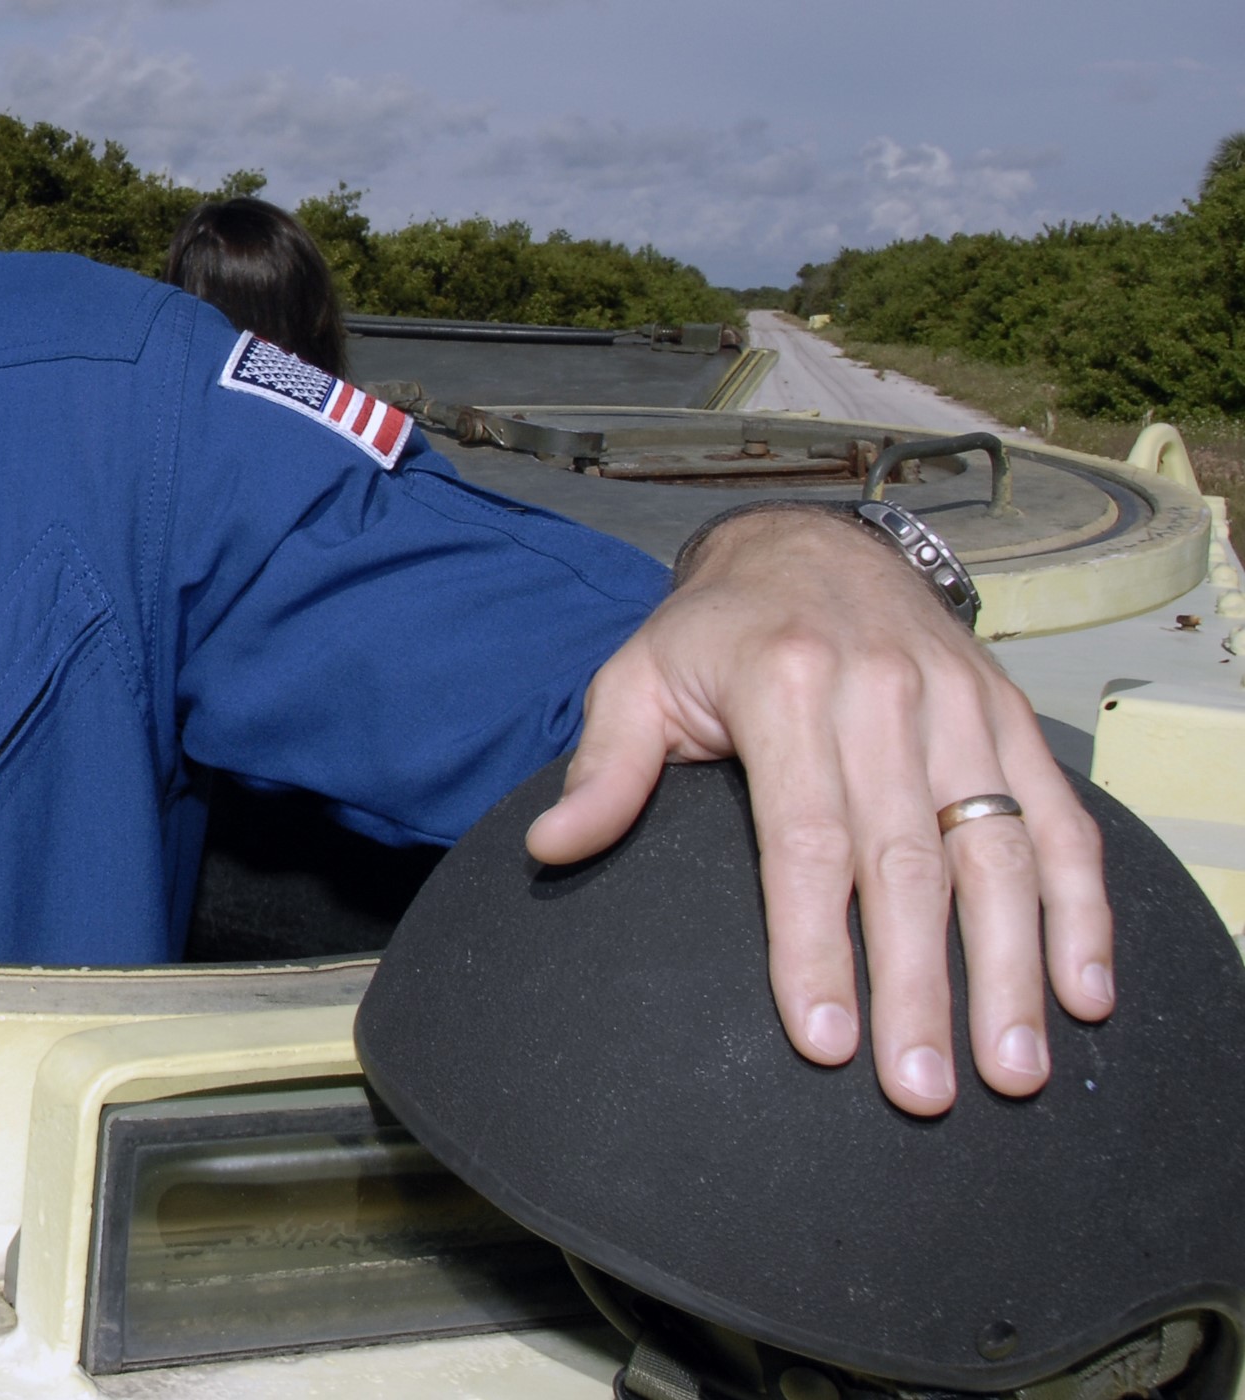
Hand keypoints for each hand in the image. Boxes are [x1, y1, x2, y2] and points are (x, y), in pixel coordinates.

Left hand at [524, 509, 1113, 1112]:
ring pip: (996, 851)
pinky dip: (1081, 908)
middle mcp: (882, 695)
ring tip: (1013, 1070)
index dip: (814, 945)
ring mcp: (960, 706)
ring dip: (1010, 969)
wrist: (810, 542)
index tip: (825, 1039)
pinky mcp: (1012, 717)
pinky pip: (1059, 821)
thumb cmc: (714, 633)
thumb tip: (551, 845)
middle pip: (907, 863)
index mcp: (781, 688)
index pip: (805, 839)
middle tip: (922, 1091)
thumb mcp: (637, 677)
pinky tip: (1083, 990)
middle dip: (918, 986)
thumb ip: (606, 768)